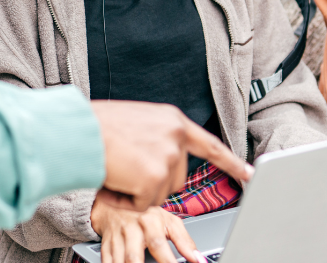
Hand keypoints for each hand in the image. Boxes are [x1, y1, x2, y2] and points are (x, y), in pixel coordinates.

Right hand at [91, 101, 251, 210]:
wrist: (76, 131)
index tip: (250, 175)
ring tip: (118, 168)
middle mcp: (176, 137)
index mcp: (173, 121)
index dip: (232, 163)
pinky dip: (127, 200)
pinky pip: (144, 205)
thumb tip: (166, 159)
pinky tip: (115, 179)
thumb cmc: (96, 127)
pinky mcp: (155, 178)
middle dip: (153, 181)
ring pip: (160, 194)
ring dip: (138, 191)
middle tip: (126, 165)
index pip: (210, 146)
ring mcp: (167, 157)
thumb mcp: (137, 122)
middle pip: (177, 179)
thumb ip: (158, 137)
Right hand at [91, 199, 202, 262]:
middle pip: (133, 256)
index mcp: (150, 221)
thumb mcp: (168, 221)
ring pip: (119, 260)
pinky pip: (106, 260)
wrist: (115, 200)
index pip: (158, 244)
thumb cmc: (145, 213)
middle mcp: (131, 228)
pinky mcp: (106, 242)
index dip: (167, 261)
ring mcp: (116, 236)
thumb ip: (184, 240)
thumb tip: (197, 258)